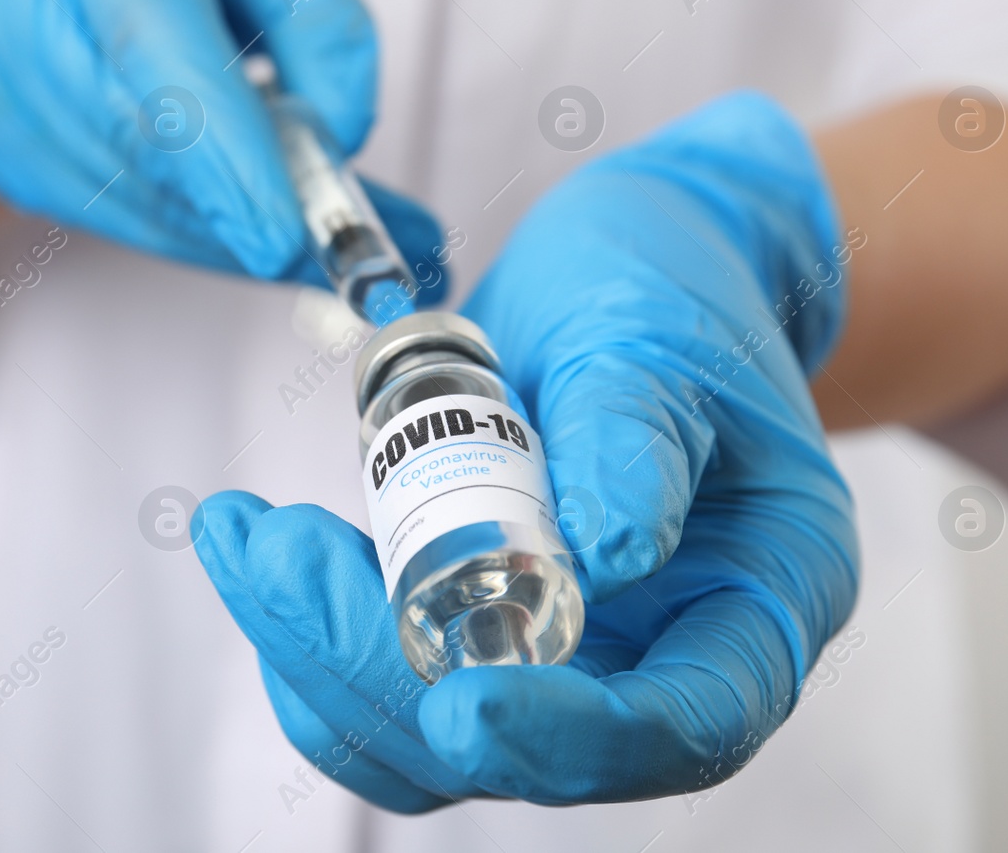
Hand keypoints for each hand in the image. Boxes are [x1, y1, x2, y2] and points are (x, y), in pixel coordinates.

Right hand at [0, 0, 442, 291]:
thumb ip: (315, 15)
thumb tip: (341, 138)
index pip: (152, 37)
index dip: (220, 143)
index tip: (282, 236)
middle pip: (139, 136)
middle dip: (251, 211)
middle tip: (353, 258)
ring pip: (124, 195)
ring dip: (229, 233)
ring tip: (317, 240)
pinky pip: (102, 213)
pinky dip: (190, 228)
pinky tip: (242, 219)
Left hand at [195, 92, 860, 806]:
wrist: (622, 261)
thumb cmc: (667, 287)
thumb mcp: (655, 340)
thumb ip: (630, 445)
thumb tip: (602, 562)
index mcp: (761, 599)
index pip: (689, 725)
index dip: (571, 741)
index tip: (460, 705)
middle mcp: (668, 655)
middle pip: (529, 746)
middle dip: (381, 670)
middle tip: (278, 555)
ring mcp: (569, 654)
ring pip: (432, 734)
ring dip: (320, 654)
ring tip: (246, 535)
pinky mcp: (484, 627)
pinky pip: (387, 681)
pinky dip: (313, 634)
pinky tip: (268, 553)